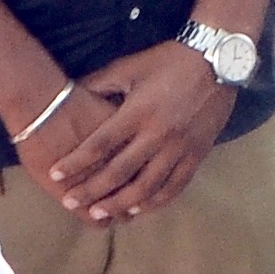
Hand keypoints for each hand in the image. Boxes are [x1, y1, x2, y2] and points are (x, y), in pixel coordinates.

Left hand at [42, 40, 240, 221]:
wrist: (218, 59)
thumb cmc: (169, 61)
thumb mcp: (130, 67)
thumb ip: (100, 83)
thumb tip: (70, 94)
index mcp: (138, 112)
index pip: (100, 144)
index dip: (76, 162)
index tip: (56, 174)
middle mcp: (159, 134)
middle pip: (120, 172)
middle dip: (92, 191)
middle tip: (71, 204)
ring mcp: (181, 147)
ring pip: (148, 186)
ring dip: (121, 203)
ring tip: (101, 214)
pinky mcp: (198, 153)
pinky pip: (176, 185)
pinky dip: (156, 201)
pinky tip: (139, 208)